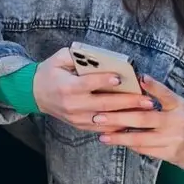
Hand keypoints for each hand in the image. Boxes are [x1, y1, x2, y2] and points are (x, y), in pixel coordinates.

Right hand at [33, 48, 154, 131]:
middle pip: (104, 104)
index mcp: (66, 87)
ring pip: (106, 119)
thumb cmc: (51, 72)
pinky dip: (119, 126)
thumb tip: (99, 55)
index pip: (88, 84)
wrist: (35, 94)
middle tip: (147, 100)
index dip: (105, 81)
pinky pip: (103, 128)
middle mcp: (72, 105)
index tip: (121, 79)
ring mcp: (77, 118)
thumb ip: (77, 55)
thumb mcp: (59, 58)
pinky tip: (135, 121)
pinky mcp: (80, 125)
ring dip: (128, 116)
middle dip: (128, 102)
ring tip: (147, 112)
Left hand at [97, 75, 183, 169]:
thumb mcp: (177, 106)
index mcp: (178, 106)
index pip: (166, 94)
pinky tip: (118, 142)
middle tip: (99, 117)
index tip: (141, 78)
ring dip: (119, 137)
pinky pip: (145, 149)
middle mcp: (176, 121)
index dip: (155, 86)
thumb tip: (138, 84)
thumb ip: (161, 97)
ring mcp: (173, 139)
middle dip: (118, 118)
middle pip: (144, 119)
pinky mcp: (169, 153)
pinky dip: (130, 145)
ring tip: (103, 136)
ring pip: (141, 138)